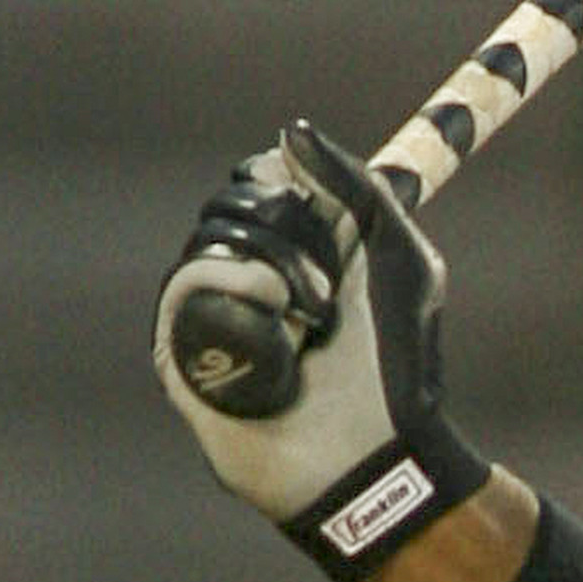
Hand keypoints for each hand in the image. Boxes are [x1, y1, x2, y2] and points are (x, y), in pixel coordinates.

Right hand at [154, 120, 486, 581]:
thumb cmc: (397, 363)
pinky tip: (283, 337)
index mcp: (295, 247)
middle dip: (294, 231)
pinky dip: (247, 298)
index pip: (260, 174)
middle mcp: (245, 272)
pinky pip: (192, 279)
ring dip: (280, 271)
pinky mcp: (182, 346)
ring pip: (212, 235)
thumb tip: (291, 131)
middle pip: (234, 198)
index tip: (332, 214)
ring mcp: (209, 310)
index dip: (289, 177)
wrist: (377, 449)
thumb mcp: (400, 257)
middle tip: (331, 288)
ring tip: (315, 322)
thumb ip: (358, 187)